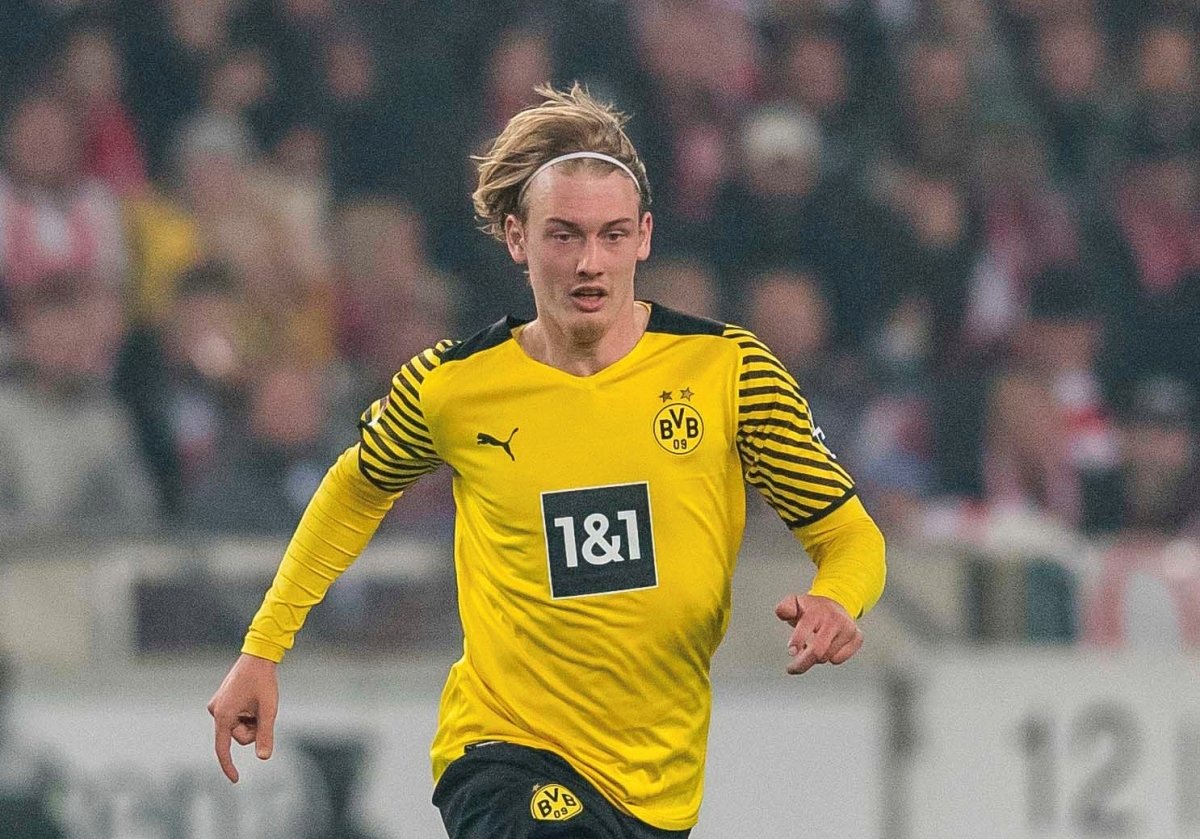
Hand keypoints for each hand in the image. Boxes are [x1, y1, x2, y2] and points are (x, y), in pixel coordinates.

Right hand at [207, 653, 278, 782]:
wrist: (258, 656)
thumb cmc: (263, 681)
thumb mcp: (268, 709)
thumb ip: (265, 734)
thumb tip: (264, 758)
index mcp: (223, 716)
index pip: (223, 749)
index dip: (229, 766)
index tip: (236, 780)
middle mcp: (215, 712)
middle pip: (238, 737)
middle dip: (254, 729)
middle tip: (262, 710)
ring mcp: (218, 706)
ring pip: (239, 728)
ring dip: (252, 720)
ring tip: (258, 702)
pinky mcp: (222, 702)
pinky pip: (237, 718)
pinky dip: (248, 714)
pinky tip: (252, 699)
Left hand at [774, 594, 862, 674]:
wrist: (836, 604)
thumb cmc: (812, 609)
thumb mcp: (795, 604)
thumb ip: (785, 608)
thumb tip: (783, 613)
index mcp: (817, 611)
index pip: (806, 627)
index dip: (797, 641)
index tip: (791, 652)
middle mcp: (834, 619)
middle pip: (818, 651)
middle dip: (802, 663)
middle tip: (792, 668)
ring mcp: (848, 629)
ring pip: (827, 657)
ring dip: (815, 658)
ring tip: (811, 646)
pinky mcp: (857, 638)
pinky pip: (839, 659)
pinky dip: (829, 658)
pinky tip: (827, 647)